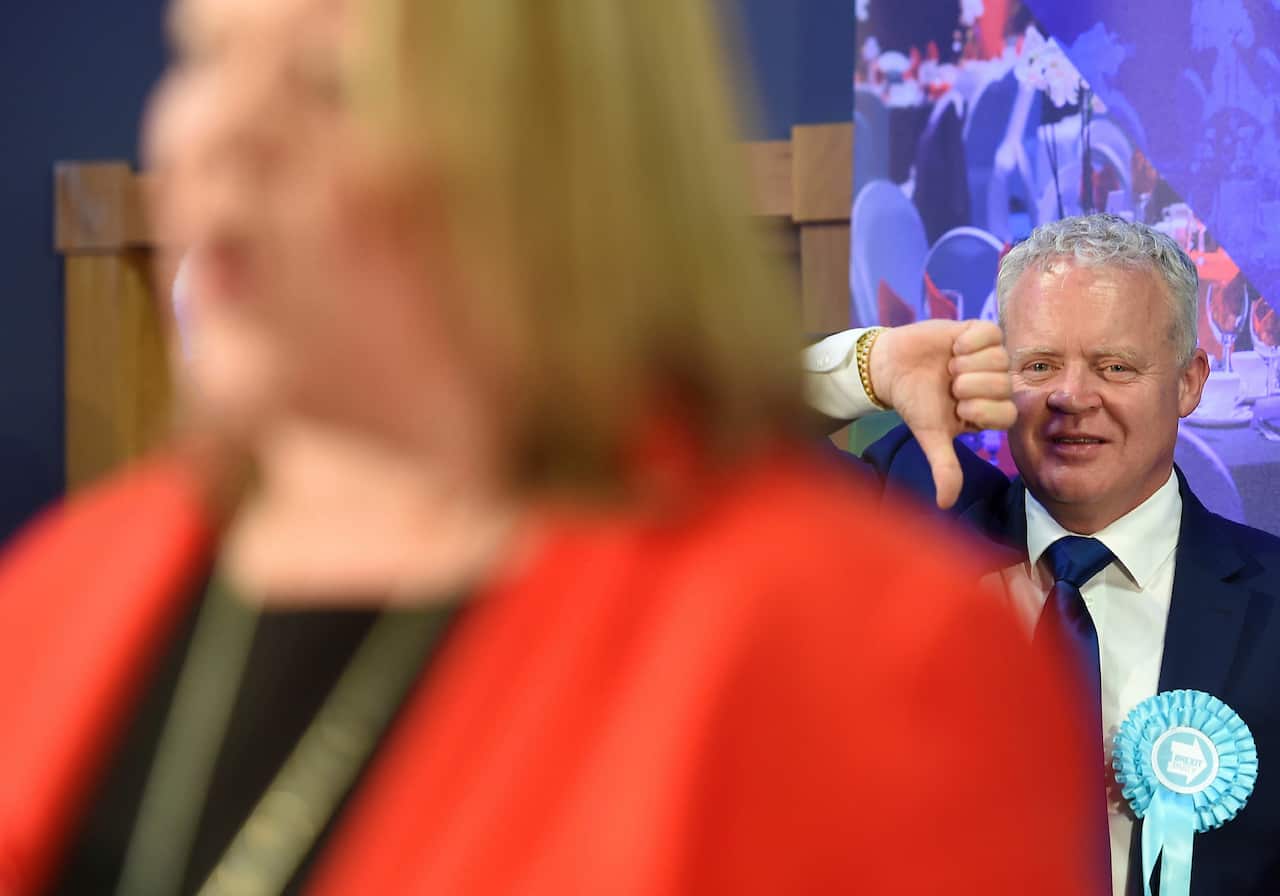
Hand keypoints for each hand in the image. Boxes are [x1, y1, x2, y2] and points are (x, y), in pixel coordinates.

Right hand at [869, 320, 1013, 508]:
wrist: (891, 367)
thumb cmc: (914, 403)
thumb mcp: (930, 436)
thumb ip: (944, 467)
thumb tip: (945, 504)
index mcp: (989, 412)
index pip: (1007, 413)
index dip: (980, 408)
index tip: (956, 406)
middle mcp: (995, 385)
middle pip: (1003, 384)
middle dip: (969, 384)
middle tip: (949, 383)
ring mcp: (990, 358)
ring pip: (999, 359)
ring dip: (967, 362)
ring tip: (949, 365)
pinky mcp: (980, 332)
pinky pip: (991, 333)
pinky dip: (969, 340)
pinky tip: (954, 346)